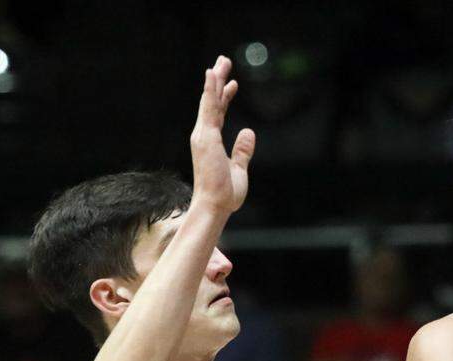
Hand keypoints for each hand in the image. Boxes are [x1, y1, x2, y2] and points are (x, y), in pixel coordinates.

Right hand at [190, 55, 255, 213]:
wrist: (215, 205)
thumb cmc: (224, 194)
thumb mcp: (239, 169)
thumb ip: (243, 150)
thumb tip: (249, 132)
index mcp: (211, 143)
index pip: (218, 114)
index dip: (225, 98)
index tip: (233, 84)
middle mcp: (204, 136)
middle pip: (212, 102)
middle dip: (218, 81)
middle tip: (224, 61)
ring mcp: (203, 135)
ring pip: (210, 101)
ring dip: (215, 80)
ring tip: (222, 61)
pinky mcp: (206, 137)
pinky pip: (208, 108)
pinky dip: (210, 90)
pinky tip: (212, 74)